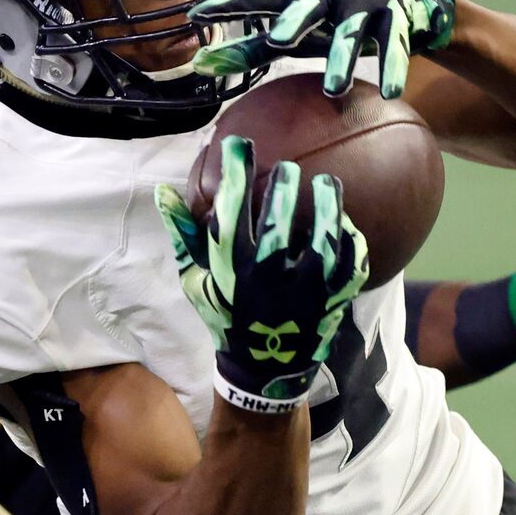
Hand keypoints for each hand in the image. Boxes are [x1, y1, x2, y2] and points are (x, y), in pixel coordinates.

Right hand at [156, 136, 368, 411]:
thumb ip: (183, 234)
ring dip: (328, 204)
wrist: (262, 369)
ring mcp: (305, 290)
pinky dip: (350, 239)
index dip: (235, 169)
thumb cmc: (225, 315)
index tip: (238, 144)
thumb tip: (165, 190)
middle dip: (282, 184)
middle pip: (277, 218)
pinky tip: (345, 222)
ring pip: (322, 237)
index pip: (230, 207)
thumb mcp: (196, 280)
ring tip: (327, 183)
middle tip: (286, 169)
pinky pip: (349, 262)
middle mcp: (268, 276)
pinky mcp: (333, 299)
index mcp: (231, 267)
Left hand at [190, 0, 455, 98]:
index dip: (230, 5)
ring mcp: (366, 1)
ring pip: (353, 30)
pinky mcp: (397, 17)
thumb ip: (254, 48)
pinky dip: (392, 67)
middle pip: (309, 1)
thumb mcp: (299, 34)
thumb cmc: (336, 21)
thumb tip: (200, 65)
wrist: (408, 1)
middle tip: (279, 41)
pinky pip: (394, 44)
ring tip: (334, 90)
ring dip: (343, 59)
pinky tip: (390, 93)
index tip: (198, 15)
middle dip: (295, 19)